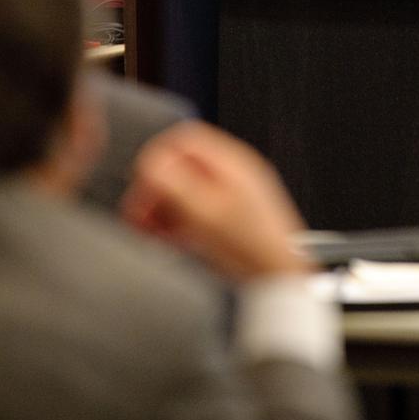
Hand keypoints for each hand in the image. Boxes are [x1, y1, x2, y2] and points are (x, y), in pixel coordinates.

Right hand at [122, 121, 310, 281]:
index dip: (157, 158)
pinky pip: (194, 210)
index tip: (142, 185)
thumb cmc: (252, 249)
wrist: (277, 280)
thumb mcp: (205, 213)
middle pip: (182, 166)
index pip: (184, 139)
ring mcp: (232, 196)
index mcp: (231, 162)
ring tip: (152, 232)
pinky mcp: (229, 220)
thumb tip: (151, 164)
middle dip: (156, 189)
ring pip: (185, 190)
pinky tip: (170, 240)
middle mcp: (233, 174)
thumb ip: (175, 184)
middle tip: (141, 215)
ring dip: (162, 209)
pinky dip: (176, 222)